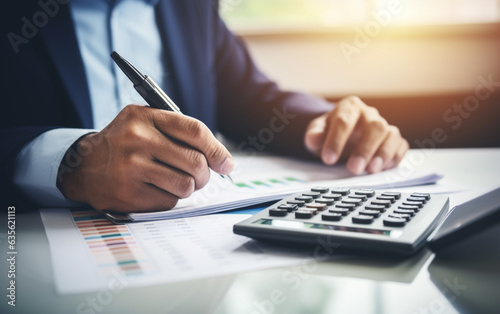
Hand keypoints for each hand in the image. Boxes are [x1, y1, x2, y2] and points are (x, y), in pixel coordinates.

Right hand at [57, 105, 233, 211]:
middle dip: (205, 174)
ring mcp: (132, 168)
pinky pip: (170, 201)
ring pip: (186, 185)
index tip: (226, 163)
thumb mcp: (145, 124)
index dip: (217, 149)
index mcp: (144, 117)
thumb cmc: (125, 144)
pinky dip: (169, 198)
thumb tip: (223, 160)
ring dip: (188, 188)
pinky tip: (155, 189)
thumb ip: (180, 133)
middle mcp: (137, 139)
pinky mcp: (129, 194)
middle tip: (200, 176)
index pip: (194, 130)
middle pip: (196, 161)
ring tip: (175, 182)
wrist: (84, 167)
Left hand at [304, 96, 408, 173]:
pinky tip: (385, 168)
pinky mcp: (394, 140)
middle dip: (364, 149)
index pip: (344, 121)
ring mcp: (384, 126)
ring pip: (391, 135)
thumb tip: (313, 139)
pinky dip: (396, 156)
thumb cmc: (329, 132)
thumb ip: (315, 134)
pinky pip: (401, 145)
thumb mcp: (317, 132)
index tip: (328, 159)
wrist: (341, 134)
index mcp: (349, 107)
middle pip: (374, 127)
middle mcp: (369, 114)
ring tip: (372, 170)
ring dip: (383, 153)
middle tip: (354, 169)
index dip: (336, 140)